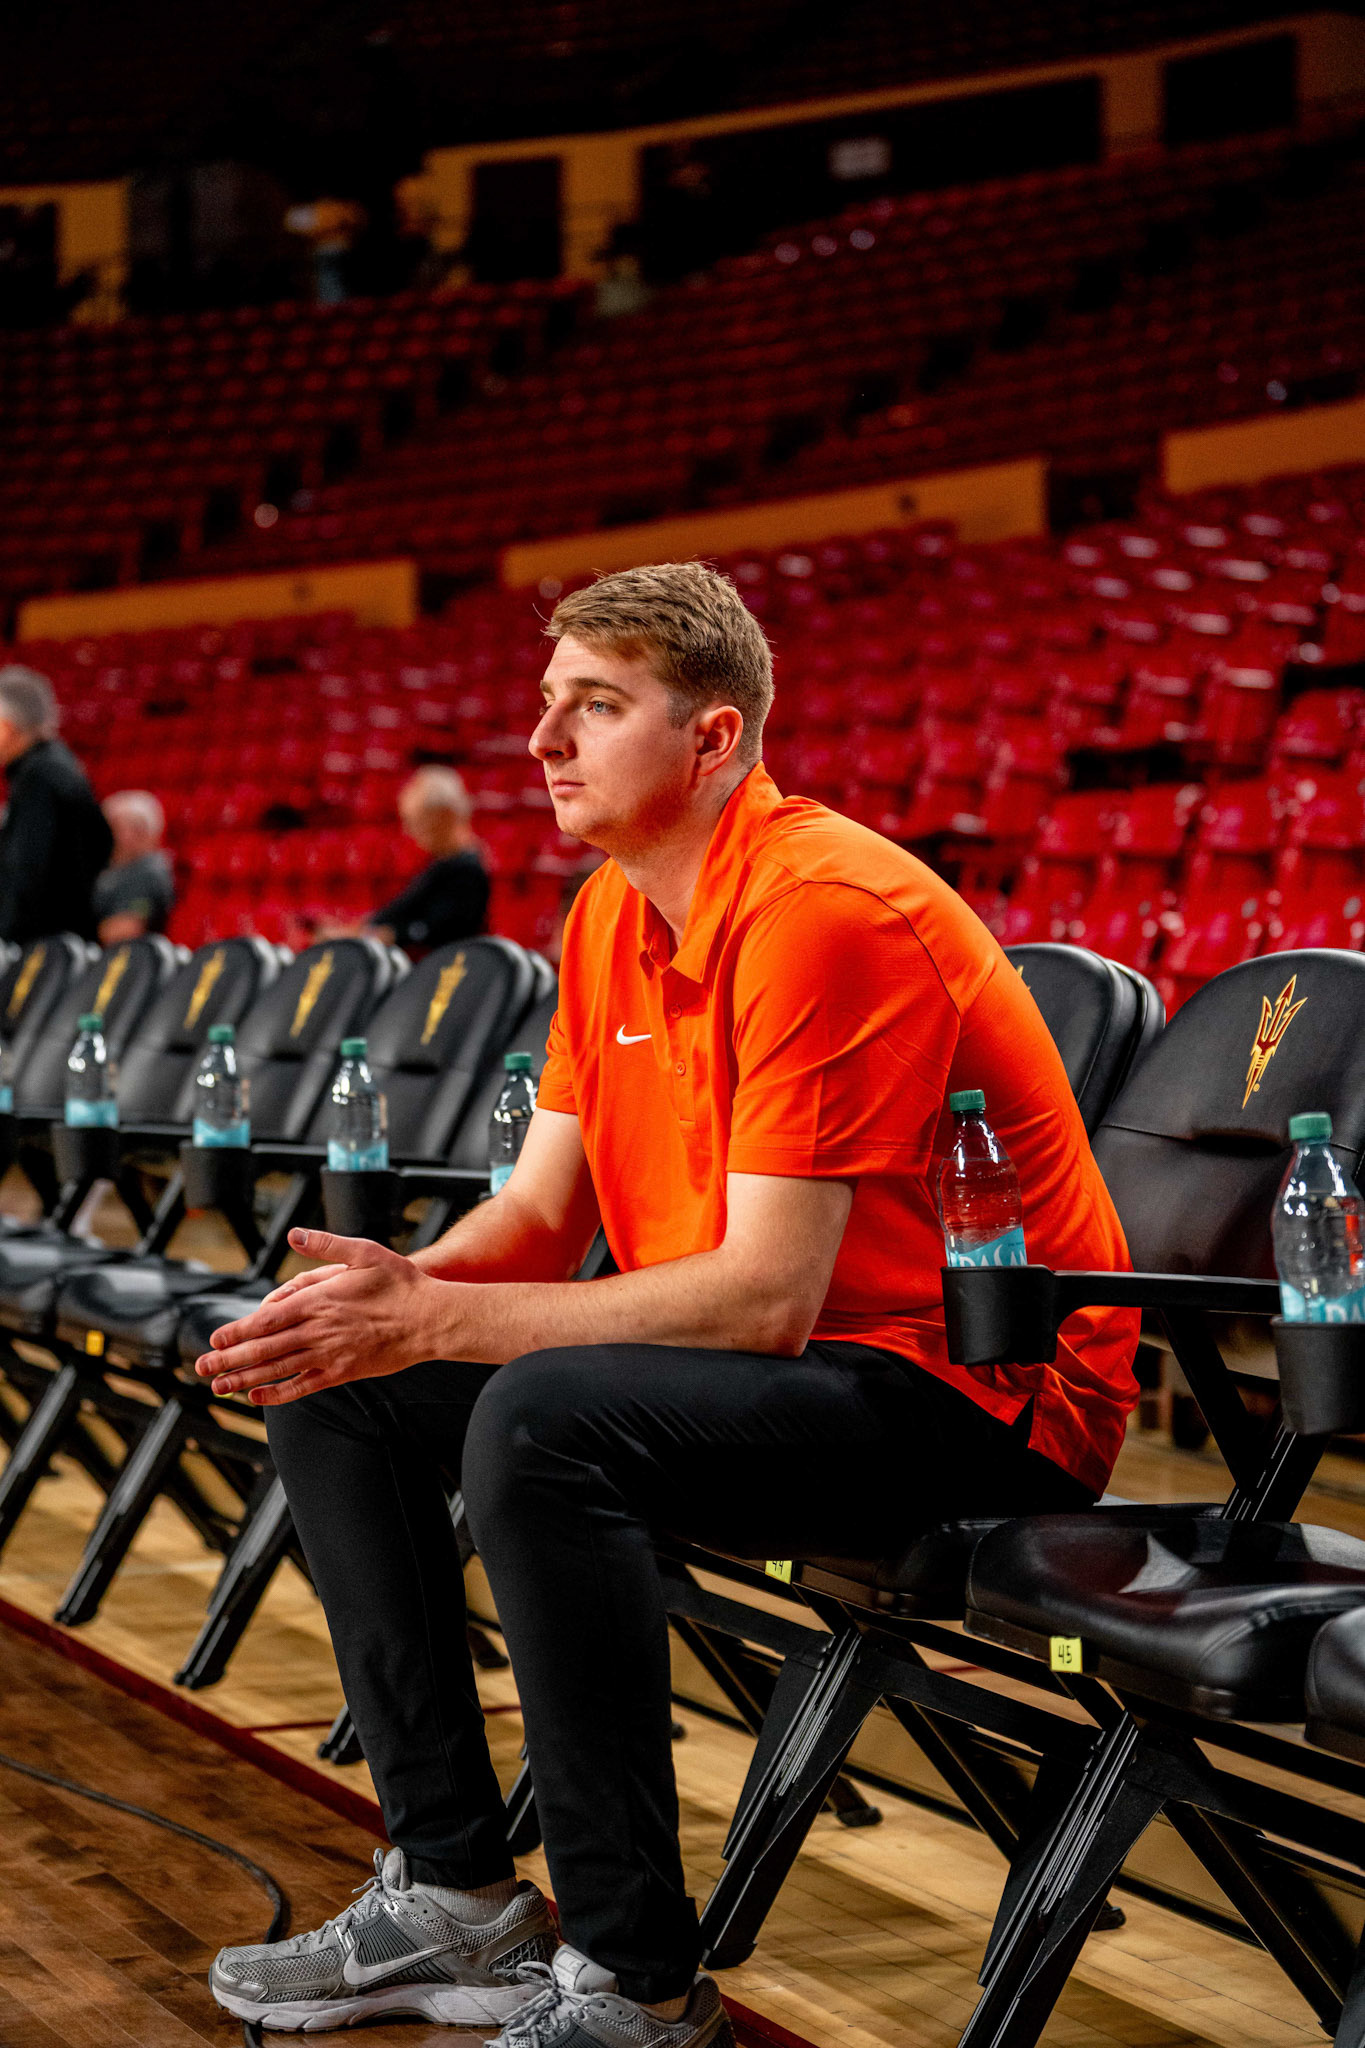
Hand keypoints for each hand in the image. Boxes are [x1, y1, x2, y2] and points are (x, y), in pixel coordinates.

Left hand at [194, 1228, 456, 1405]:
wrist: (431, 1318)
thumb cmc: (399, 1282)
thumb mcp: (364, 1252)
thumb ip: (325, 1246)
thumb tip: (294, 1235)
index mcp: (318, 1301)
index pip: (266, 1320)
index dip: (237, 1332)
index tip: (214, 1340)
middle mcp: (318, 1330)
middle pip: (264, 1349)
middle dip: (229, 1360)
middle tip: (201, 1369)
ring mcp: (330, 1355)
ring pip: (278, 1370)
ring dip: (244, 1379)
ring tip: (218, 1387)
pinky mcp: (343, 1373)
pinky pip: (304, 1386)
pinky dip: (278, 1393)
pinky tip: (258, 1397)